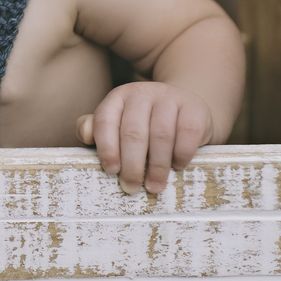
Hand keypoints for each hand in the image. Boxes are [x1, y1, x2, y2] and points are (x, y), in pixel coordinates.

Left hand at [76, 81, 212, 194]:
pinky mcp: (195, 107)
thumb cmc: (145, 124)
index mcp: (119, 97)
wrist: (186, 109)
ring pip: (161, 135)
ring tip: (154, 186)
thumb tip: (85, 134)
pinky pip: (187, 133)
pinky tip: (177, 166)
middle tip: (131, 188)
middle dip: (132, 165)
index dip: (106, 147)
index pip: (105, 120)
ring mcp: (170, 97)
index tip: (111, 170)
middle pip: (133, 132)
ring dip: (157, 166)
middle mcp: (143, 93)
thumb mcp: (119, 123)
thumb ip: (97, 129)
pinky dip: (181, 154)